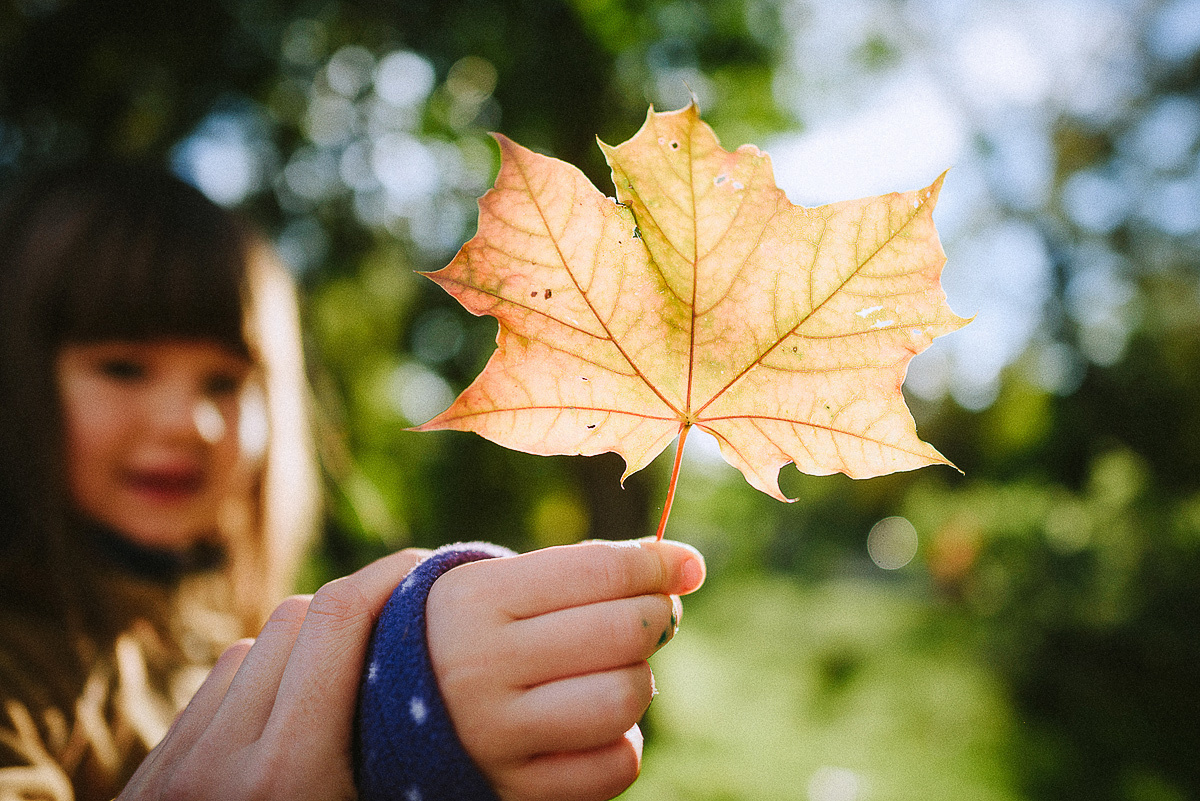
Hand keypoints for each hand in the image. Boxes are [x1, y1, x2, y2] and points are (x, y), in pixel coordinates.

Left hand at [117, 547, 432, 800]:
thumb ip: (402, 750)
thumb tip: (450, 688)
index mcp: (288, 776)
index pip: (335, 622)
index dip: (388, 577)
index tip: (430, 567)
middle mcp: (220, 760)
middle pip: (294, 620)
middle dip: (354, 607)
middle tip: (403, 622)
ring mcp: (176, 767)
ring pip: (247, 648)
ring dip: (299, 650)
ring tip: (344, 681)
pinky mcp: (150, 778)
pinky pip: (210, 692)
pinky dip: (254, 687)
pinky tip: (284, 719)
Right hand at [426, 538, 706, 800]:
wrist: (398, 716)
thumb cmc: (479, 634)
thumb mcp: (506, 586)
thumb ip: (590, 569)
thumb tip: (688, 565)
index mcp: (475, 600)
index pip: (599, 571)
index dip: (658, 564)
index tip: (685, 565)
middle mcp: (480, 667)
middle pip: (623, 632)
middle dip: (657, 617)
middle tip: (653, 615)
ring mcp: (496, 735)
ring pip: (624, 698)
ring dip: (639, 680)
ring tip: (617, 669)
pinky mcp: (518, 790)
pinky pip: (616, 765)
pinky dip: (623, 741)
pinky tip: (596, 723)